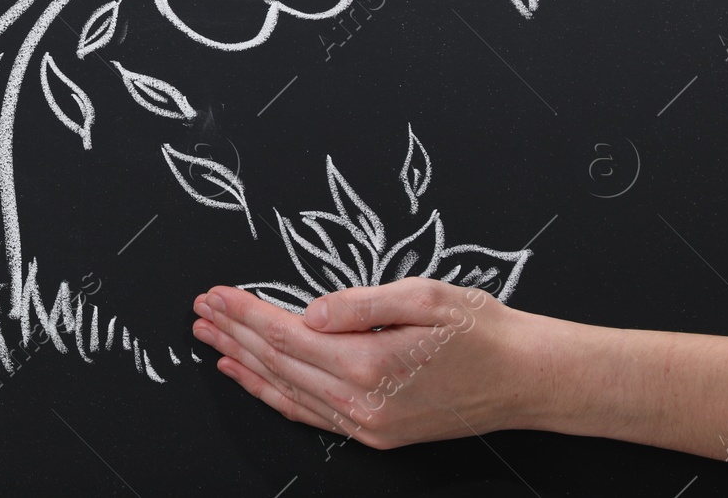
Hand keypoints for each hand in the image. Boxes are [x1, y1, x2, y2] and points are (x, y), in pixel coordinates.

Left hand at [191, 277, 548, 448]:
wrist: (528, 377)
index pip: (286, 335)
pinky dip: (273, 393)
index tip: (215, 293)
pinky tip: (249, 376)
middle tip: (199, 311)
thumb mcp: (423, 296)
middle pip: (278, 363)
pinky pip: (310, 414)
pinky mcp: (376, 433)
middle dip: (234, 333)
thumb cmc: (481, 328)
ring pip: (287, 392)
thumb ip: (358, 303)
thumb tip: (306, 310)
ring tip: (210, 340)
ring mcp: (368, 424)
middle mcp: (362, 403)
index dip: (245, 312)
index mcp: (368, 364)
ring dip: (244, 363)